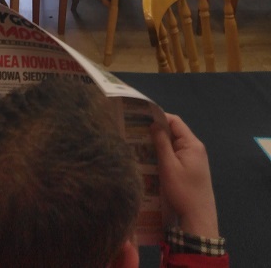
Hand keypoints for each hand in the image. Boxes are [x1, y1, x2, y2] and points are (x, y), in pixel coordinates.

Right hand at [151, 114, 219, 238]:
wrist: (199, 218)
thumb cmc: (183, 191)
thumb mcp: (168, 166)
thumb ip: (161, 143)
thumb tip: (154, 124)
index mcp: (192, 144)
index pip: (175, 122)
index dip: (158, 117)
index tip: (141, 119)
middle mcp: (195, 148)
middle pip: (175, 132)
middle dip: (157, 131)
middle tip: (137, 132)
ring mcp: (195, 159)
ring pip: (174, 144)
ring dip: (160, 143)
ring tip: (141, 144)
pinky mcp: (192, 168)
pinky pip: (176, 154)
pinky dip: (165, 153)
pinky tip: (152, 158)